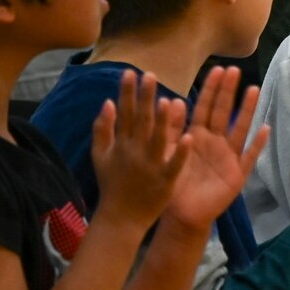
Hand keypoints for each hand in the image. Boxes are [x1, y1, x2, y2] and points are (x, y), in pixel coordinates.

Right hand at [91, 70, 189, 227]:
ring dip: (162, 121)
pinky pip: (174, 165)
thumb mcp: (100, 155)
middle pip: (141, 121)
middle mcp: (135, 152)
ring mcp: (151, 166)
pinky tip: (188, 137)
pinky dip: (179, 152)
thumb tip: (107, 102)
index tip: (131, 72)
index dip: (127, 92)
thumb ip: (103, 128)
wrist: (120, 217)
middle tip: (150, 75)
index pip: (124, 113)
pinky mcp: (165, 181)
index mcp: (121, 144)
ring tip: (168, 100)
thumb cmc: (112, 184)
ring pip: (157, 140)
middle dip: (144, 98)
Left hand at [164, 68, 266, 232]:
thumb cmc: (173, 184)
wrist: (182, 215)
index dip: (212, 89)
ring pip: (240, 128)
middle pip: (224, 112)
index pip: (206, 107)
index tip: (217, 69)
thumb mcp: (168, 154)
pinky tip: (265, 129)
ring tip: (253, 89)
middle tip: (234, 70)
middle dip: (228, 91)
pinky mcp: (237, 174)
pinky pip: (249, 157)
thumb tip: (173, 101)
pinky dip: (257, 144)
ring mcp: (228, 157)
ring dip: (247, 110)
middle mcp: (215, 142)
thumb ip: (171, 129)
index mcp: (197, 135)